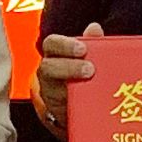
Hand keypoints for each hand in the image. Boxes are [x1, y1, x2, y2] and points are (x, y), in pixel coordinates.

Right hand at [35, 22, 102, 136]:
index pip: (52, 44)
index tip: (82, 48)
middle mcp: (47, 73)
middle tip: (90, 70)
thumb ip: (91, 42)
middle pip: (48, 67)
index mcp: (54, 55)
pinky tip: (91, 108)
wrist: (73, 102)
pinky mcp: (55, 113)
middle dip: (69, 67)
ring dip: (70, 90)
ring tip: (91, 89)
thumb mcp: (86, 56)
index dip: (65, 45)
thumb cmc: (79, 72)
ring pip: (52, 91)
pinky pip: (60, 112)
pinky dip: (75, 110)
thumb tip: (94, 28)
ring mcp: (49, 93)